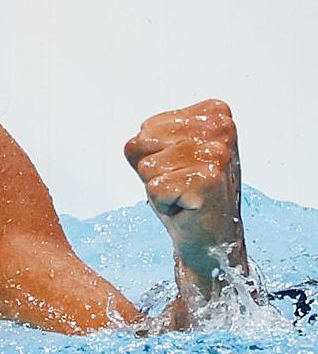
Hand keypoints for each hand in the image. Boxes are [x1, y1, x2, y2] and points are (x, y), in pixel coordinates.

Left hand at [124, 99, 246, 290]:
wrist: (212, 239)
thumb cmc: (188, 194)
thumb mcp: (165, 155)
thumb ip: (145, 141)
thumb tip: (133, 144)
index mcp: (214, 113)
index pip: (148, 127)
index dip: (155, 154)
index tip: (181, 168)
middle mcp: (221, 128)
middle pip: (144, 142)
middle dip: (154, 169)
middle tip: (181, 184)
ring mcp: (216, 154)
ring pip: (147, 166)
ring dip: (158, 187)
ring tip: (184, 194)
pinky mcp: (206, 180)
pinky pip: (154, 189)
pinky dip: (162, 204)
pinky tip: (186, 207)